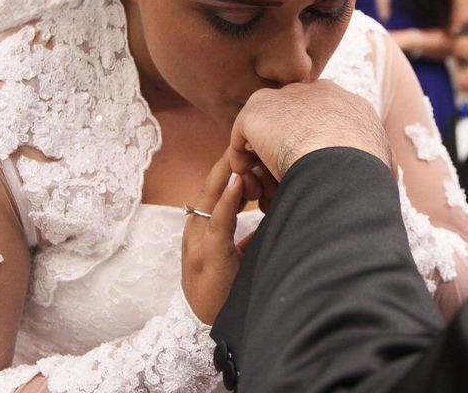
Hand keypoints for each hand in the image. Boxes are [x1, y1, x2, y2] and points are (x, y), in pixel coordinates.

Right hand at [181, 151, 246, 324]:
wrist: (211, 325)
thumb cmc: (226, 289)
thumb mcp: (240, 255)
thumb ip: (249, 234)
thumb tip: (271, 215)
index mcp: (202, 228)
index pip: (214, 190)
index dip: (230, 170)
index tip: (248, 152)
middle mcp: (196, 229)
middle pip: (210, 186)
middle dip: (228, 163)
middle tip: (246, 141)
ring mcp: (198, 241)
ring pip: (210, 197)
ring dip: (228, 173)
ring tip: (243, 151)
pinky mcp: (207, 255)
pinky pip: (216, 222)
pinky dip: (226, 200)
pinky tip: (237, 182)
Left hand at [229, 80, 391, 179]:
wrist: (340, 164)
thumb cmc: (366, 173)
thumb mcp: (383, 163)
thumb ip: (377, 160)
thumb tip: (388, 171)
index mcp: (348, 104)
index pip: (323, 118)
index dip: (312, 144)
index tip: (306, 170)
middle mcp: (316, 93)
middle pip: (291, 120)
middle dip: (283, 147)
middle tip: (277, 179)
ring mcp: (286, 98)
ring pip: (266, 129)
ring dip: (260, 157)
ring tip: (259, 186)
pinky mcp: (257, 110)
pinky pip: (241, 136)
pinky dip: (241, 159)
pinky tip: (248, 178)